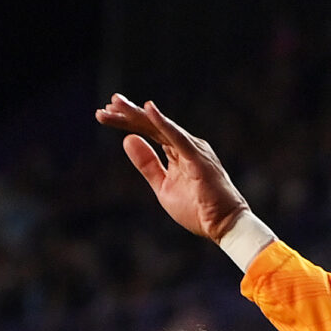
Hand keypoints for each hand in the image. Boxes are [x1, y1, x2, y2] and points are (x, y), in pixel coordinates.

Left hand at [95, 94, 248, 241]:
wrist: (225, 226)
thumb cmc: (199, 210)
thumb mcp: (164, 186)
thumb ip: (147, 164)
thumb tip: (128, 139)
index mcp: (179, 152)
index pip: (150, 131)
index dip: (129, 122)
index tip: (106, 114)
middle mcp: (187, 146)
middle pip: (153, 125)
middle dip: (129, 114)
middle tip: (108, 104)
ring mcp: (194, 150)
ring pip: (161, 127)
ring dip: (138, 115)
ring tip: (116, 104)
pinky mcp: (198, 159)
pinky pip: (177, 138)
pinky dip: (163, 123)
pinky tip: (148, 109)